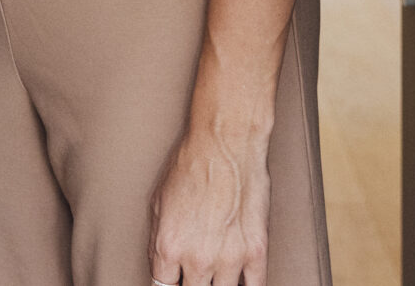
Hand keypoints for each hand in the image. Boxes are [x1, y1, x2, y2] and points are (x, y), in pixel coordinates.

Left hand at [148, 117, 274, 285]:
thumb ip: (159, 240)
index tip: (174, 280)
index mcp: (169, 247)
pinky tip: (240, 279)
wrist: (226, 143)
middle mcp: (198, 259)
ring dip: (218, 284)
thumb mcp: (158, 201)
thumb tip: (162, 263)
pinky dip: (247, 285)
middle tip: (194, 273)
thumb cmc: (192, 163)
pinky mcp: (256, 251)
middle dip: (191, 283)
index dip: (168, 283)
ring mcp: (229, 258)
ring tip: (216, 273)